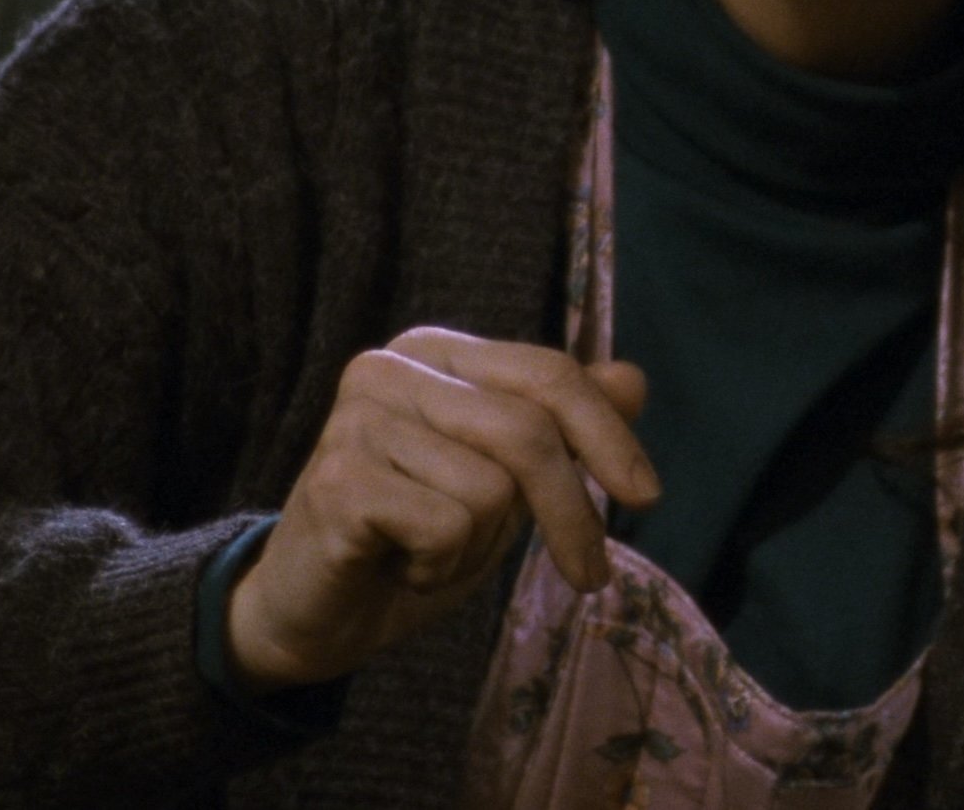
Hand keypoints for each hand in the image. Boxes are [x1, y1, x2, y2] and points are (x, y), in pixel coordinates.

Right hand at [225, 326, 655, 689]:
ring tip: (429, 550)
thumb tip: (633, 380)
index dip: (608, 435)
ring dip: (479, 546)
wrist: (317, 611)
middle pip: (529, 432)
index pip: (549, 374)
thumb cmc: (416, 536)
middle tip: (590, 575)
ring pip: (490, 490)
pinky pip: (445, 528)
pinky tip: (398, 564)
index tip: (646, 498)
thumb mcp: (507, 480)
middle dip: (570, 513)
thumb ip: (562, 426)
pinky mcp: (337, 480)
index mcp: (437, 352)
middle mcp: (390, 368)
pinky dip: (438, 566)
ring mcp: (357, 420)